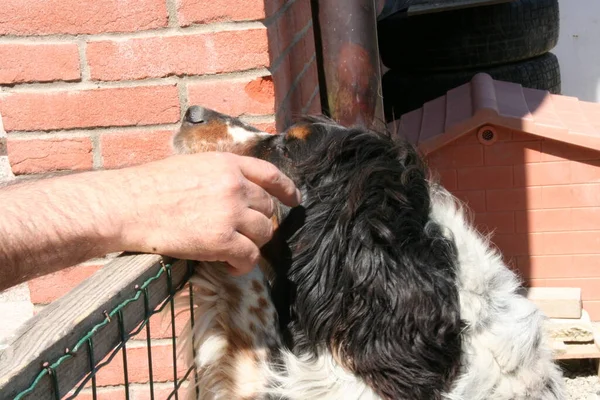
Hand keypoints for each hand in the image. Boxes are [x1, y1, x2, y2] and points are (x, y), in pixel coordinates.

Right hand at [116, 152, 300, 273]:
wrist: (127, 205)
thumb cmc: (148, 187)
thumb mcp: (190, 166)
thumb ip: (218, 176)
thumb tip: (234, 192)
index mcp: (227, 163)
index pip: (270, 174)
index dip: (287, 189)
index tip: (295, 200)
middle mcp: (235, 185)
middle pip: (268, 209)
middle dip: (259, 223)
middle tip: (243, 234)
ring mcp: (230, 212)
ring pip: (263, 233)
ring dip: (252, 244)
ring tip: (234, 251)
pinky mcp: (222, 240)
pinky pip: (249, 256)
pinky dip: (243, 265)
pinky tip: (231, 266)